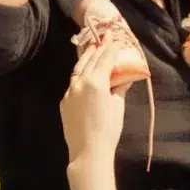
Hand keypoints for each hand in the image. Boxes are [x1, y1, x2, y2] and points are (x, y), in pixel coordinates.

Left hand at [60, 38, 129, 164]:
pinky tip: (84, 71)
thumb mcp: (118, 106)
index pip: (105, 59)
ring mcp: (70, 92)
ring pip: (78, 69)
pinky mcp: (64, 101)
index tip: (116, 38)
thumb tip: (124, 79)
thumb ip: (119, 89)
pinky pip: (73, 82)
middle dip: (99, 48)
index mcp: (96, 82)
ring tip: (92, 48)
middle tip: (105, 37)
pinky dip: (80, 73)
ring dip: (86, 58)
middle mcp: (80, 83)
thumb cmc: (108, 129)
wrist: (87, 151)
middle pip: (90, 60)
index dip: (111, 47)